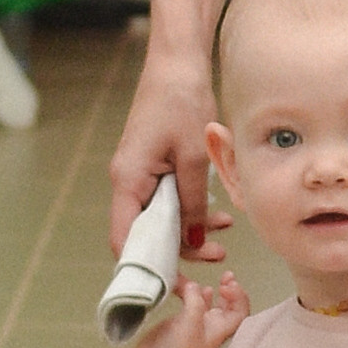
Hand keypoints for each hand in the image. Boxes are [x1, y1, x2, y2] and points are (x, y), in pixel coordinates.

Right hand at [111, 47, 231, 263]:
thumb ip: (194, 201)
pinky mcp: (152, 167)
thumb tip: (195, 239)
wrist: (177, 63)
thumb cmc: (181, 101)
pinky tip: (218, 217)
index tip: (174, 283)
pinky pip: (166, 201)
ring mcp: (138, 174)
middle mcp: (127, 180)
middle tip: (214, 260)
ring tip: (222, 241)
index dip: (145, 267)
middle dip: (177, 252)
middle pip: (143, 234)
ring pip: (158, 219)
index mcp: (128, 179)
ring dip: (188, 232)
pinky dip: (189, 211)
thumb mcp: (194, 157)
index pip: (125, 240)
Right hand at [130, 271, 247, 347]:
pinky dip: (193, 293)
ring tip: (213, 281)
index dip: (239, 295)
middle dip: (231, 289)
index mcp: (220, 329)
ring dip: (214, 290)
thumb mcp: (189, 325)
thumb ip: (195, 301)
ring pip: (211, 303)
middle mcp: (211, 326)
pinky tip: (189, 287)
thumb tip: (194, 285)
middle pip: (230, 306)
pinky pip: (192, 303)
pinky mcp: (181, 322)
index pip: (240, 311)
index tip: (227, 285)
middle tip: (227, 277)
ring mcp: (196, 324)